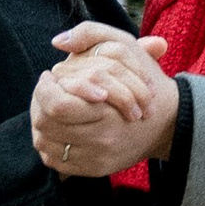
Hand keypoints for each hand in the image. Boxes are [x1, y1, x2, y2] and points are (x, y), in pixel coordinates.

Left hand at [32, 31, 179, 174]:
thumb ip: (89, 35)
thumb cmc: (141, 81)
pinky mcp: (92, 170)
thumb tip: (57, 41)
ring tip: (47, 106)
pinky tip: (54, 127)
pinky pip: (55, 159)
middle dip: (38, 103)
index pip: (57, 105)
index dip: (45, 89)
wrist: (166, 124)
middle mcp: (101, 139)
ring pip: (45, 141)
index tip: (50, 76)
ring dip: (40, 122)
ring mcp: (96, 158)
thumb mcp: (123, 49)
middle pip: (46, 123)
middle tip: (46, 89)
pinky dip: (49, 143)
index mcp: (107, 112)